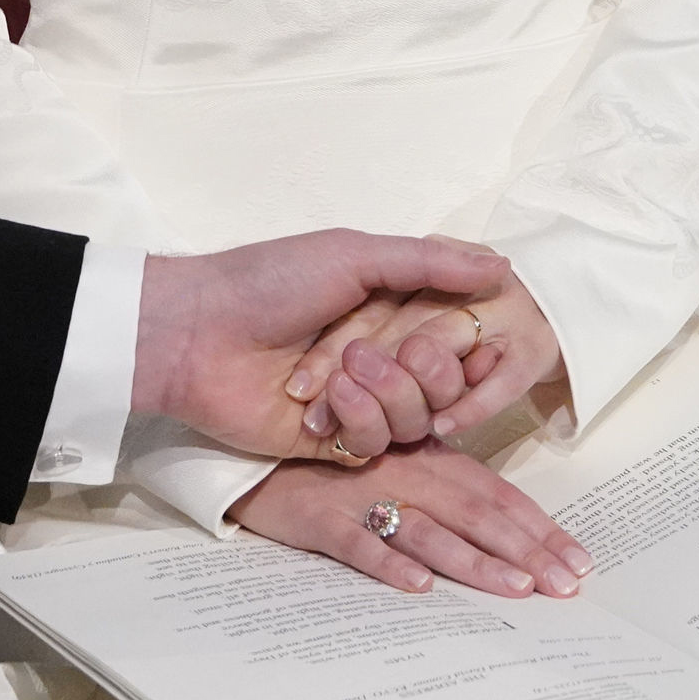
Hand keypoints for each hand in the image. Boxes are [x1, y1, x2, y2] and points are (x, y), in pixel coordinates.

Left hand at [134, 232, 521, 463]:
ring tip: (340, 373)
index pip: (454, 332)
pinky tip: (321, 404)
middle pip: (444, 381)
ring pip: (418, 418)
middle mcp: (378, 355)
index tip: (460, 333)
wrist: (196, 332)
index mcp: (386, 309)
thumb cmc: (267, 280)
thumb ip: (428, 263)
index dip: (459, 337)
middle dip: (422, 370)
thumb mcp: (352, 255)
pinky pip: (378, 444)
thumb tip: (502, 266)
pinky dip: (357, 420)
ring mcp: (356, 401)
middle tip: (375, 352)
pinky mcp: (333, 442)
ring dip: (385, 395)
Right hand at [231, 440, 592, 597]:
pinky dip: (388, 562)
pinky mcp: (319, 517)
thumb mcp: (396, 465)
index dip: (539, 528)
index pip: (497, 495)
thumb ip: (445, 489)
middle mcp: (404, 473)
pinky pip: (357, 542)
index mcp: (428, 460)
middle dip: (526, 551)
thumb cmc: (334, 465)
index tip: (579, 562)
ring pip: (426, 529)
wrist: (257, 455)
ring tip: (515, 587)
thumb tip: (508, 534)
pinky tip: (417, 586)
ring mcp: (361, 494)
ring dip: (473, 560)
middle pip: (475, 514)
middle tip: (566, 586)